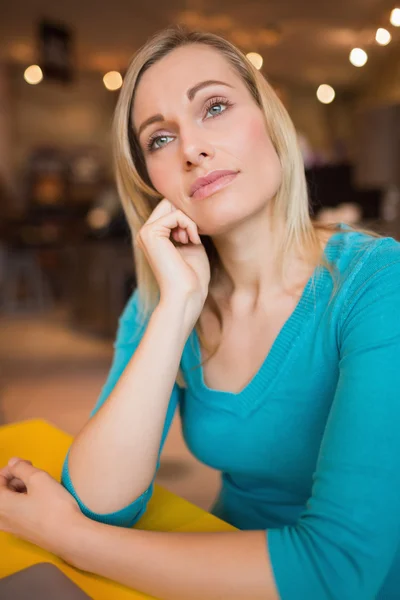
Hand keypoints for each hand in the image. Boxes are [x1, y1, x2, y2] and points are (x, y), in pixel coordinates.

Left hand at [0, 457, 83, 557]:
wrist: (69, 535)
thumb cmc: (53, 507)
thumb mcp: (38, 478)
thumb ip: (21, 467)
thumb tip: (13, 462)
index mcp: (0, 504)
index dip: (11, 468)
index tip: (27, 464)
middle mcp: (1, 518)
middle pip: (1, 492)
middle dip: (15, 479)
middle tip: (34, 474)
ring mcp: (11, 528)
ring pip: (8, 502)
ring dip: (20, 490)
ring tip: (39, 486)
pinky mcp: (22, 533)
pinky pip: (15, 513)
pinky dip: (23, 502)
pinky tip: (41, 500)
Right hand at [136, 199, 210, 321]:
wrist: (186, 295)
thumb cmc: (193, 276)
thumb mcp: (192, 245)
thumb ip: (188, 226)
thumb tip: (189, 208)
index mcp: (154, 237)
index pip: (170, 208)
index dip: (187, 215)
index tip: (196, 235)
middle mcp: (146, 233)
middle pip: (168, 202)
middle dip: (187, 214)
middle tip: (194, 236)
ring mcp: (145, 232)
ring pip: (171, 205)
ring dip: (189, 220)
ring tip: (192, 240)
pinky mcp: (150, 233)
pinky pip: (175, 214)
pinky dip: (190, 225)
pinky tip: (193, 241)